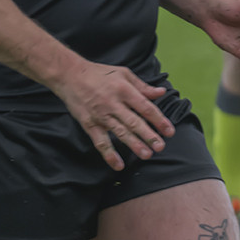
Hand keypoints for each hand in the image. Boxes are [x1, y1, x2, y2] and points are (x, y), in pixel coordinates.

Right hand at [54, 59, 175, 171]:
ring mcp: (101, 115)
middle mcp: (113, 103)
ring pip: (120, 133)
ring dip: (134, 145)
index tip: (169, 131)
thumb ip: (143, 86)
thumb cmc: (99, 74)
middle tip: (161, 147)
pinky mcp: (89, 124)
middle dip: (149, 135)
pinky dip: (109, 155)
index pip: (145, 107)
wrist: (70, 76)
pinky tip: (118, 165)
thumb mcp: (123, 74)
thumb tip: (161, 93)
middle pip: (134, 122)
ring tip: (146, 155)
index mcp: (124, 90)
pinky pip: (101, 142)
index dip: (158, 120)